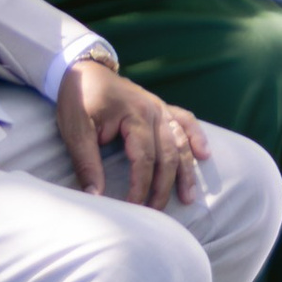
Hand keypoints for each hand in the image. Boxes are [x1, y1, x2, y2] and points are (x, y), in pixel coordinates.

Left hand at [57, 60, 207, 207]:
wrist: (83, 68)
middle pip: (168, 154)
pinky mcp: (160, 106)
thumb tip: (95, 197)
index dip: (141, 187)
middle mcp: (153, 110)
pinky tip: (205, 153)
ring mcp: (160, 107)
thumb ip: (87, 164)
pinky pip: (185, 120)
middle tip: (156, 214)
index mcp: (134, 115)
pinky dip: (196, 136)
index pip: (144, 159)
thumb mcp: (76, 131)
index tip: (134, 211)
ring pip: (181, 141)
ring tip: (189, 196)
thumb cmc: (78, 100)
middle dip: (164, 187)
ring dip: (186, 169)